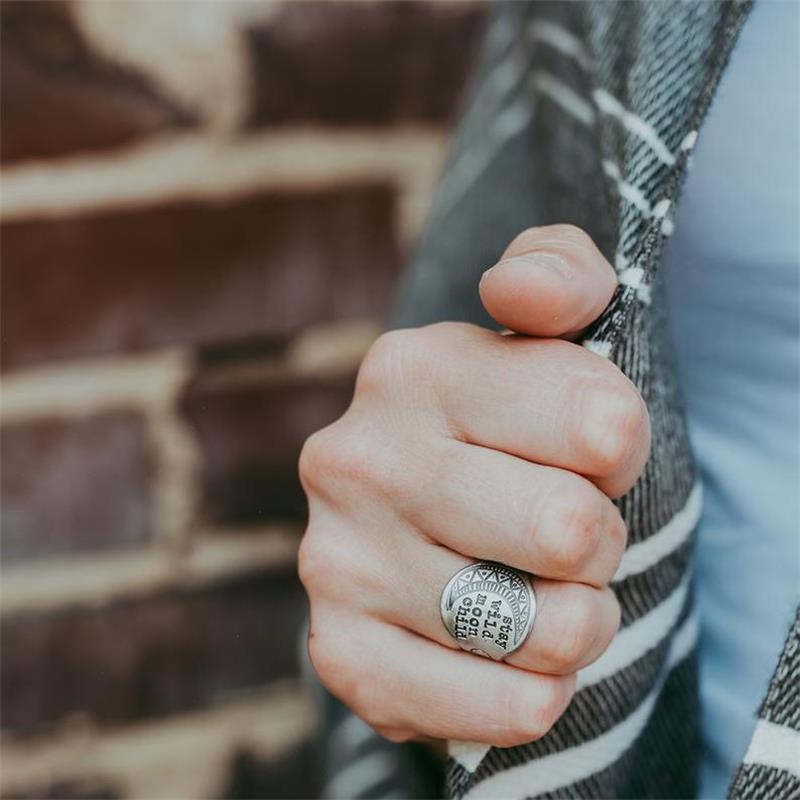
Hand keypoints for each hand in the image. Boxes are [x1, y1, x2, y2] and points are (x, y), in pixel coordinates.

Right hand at [298, 225, 650, 746]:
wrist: (421, 526)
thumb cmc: (505, 428)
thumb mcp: (545, 331)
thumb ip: (556, 275)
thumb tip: (516, 290)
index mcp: (411, 367)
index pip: (603, 425)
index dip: (622, 451)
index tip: (591, 451)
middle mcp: (355, 458)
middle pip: (571, 531)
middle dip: (597, 541)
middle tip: (567, 532)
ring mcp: (337, 559)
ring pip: (543, 629)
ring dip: (573, 620)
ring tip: (540, 592)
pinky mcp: (340, 652)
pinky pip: (492, 708)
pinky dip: (532, 696)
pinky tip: (515, 661)